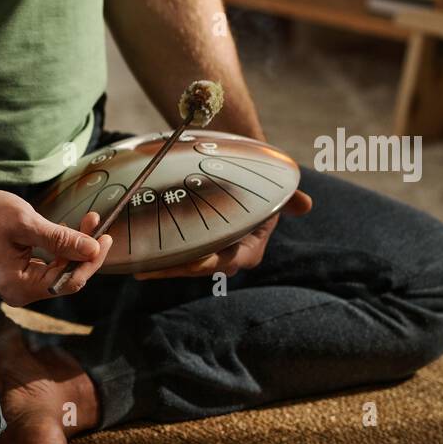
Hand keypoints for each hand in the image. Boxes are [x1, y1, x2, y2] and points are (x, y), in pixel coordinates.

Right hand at [0, 189, 112, 306]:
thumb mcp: (26, 225)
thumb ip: (61, 240)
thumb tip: (93, 249)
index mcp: (20, 287)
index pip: (68, 282)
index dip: (91, 261)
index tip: (105, 237)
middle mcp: (21, 292)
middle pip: (66, 278)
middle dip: (85, 251)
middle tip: (97, 222)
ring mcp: (20, 284)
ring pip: (60, 270)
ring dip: (75, 247)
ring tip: (88, 220)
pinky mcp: (20, 273)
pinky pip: (49, 265)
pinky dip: (62, 248)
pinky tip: (70, 229)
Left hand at [133, 189, 312, 279]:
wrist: (239, 174)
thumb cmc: (258, 184)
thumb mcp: (275, 189)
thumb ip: (289, 199)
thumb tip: (305, 205)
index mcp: (249, 250)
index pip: (231, 260)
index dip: (213, 262)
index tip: (196, 261)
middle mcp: (228, 256)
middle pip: (201, 267)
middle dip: (178, 269)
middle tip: (155, 269)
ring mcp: (207, 254)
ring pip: (183, 266)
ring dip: (161, 268)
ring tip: (139, 268)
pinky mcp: (189, 249)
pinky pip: (172, 258)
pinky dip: (156, 259)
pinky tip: (136, 259)